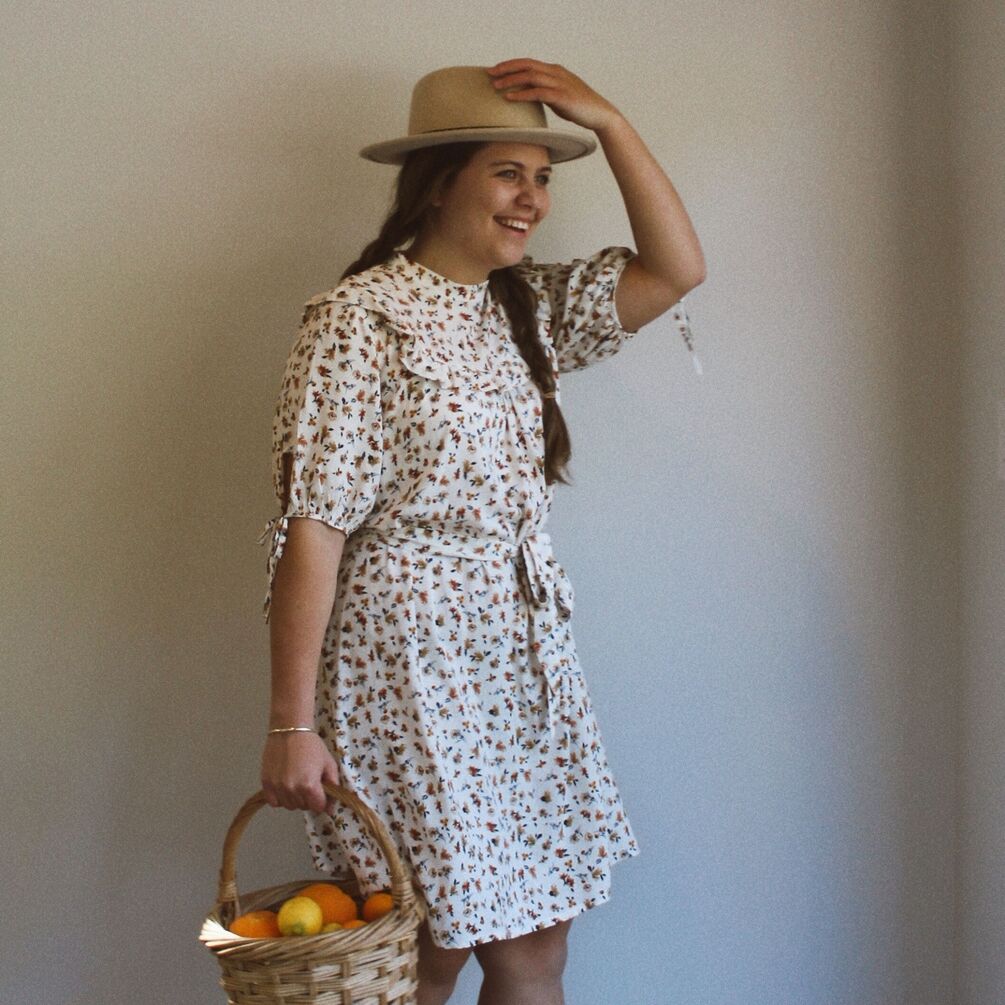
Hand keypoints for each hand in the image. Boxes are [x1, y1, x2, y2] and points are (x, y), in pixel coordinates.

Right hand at [261, 730, 341, 814]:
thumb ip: (333, 787)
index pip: (318, 807)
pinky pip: (274, 802)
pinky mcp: (266, 784)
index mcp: (310, 786)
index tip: (320, 790)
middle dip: (309, 798)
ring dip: (295, 798)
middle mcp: (292, 790)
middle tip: (308, 781)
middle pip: (304, 807)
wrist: (290, 730)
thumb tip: (330, 810)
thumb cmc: (312, 746)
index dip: (321, 800)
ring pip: (289, 806)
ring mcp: (277, 787)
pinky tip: (285, 785)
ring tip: (297, 781)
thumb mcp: (329, 764)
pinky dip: (280, 797)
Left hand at [487, 59, 621, 133]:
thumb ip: (545, 93)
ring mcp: (559, 83)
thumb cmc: (580, 108)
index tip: (495, 69)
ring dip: (510, 80)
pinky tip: (510, 97)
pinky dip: (522, 94)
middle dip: (506, 68)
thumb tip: (530, 97)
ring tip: (496, 86)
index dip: (510, 64)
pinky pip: (537, 92)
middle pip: (526, 65)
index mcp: (554, 71)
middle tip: (489, 74)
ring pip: (530, 76)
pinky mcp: (562, 96)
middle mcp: (556, 72)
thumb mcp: (559, 97)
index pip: (528, 62)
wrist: (600, 114)